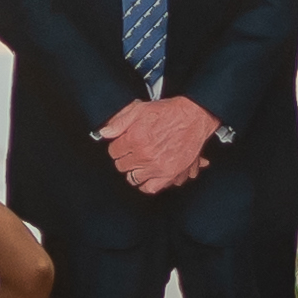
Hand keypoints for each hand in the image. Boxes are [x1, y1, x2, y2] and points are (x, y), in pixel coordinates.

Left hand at [98, 92, 219, 194]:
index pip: (113, 151)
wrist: (193, 117)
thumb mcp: (139, 109)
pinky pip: (150, 188)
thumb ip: (119, 122)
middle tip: (133, 151)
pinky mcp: (169, 174)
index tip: (123, 144)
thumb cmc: (169, 112)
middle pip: (121, 166)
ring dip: (134, 170)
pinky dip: (146, 184)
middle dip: (125, 157)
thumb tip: (104, 133)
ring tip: (140, 162)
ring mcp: (156, 166)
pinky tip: (147, 175)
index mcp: (135, 139)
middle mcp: (144, 154)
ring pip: (132, 178)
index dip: (118, 146)